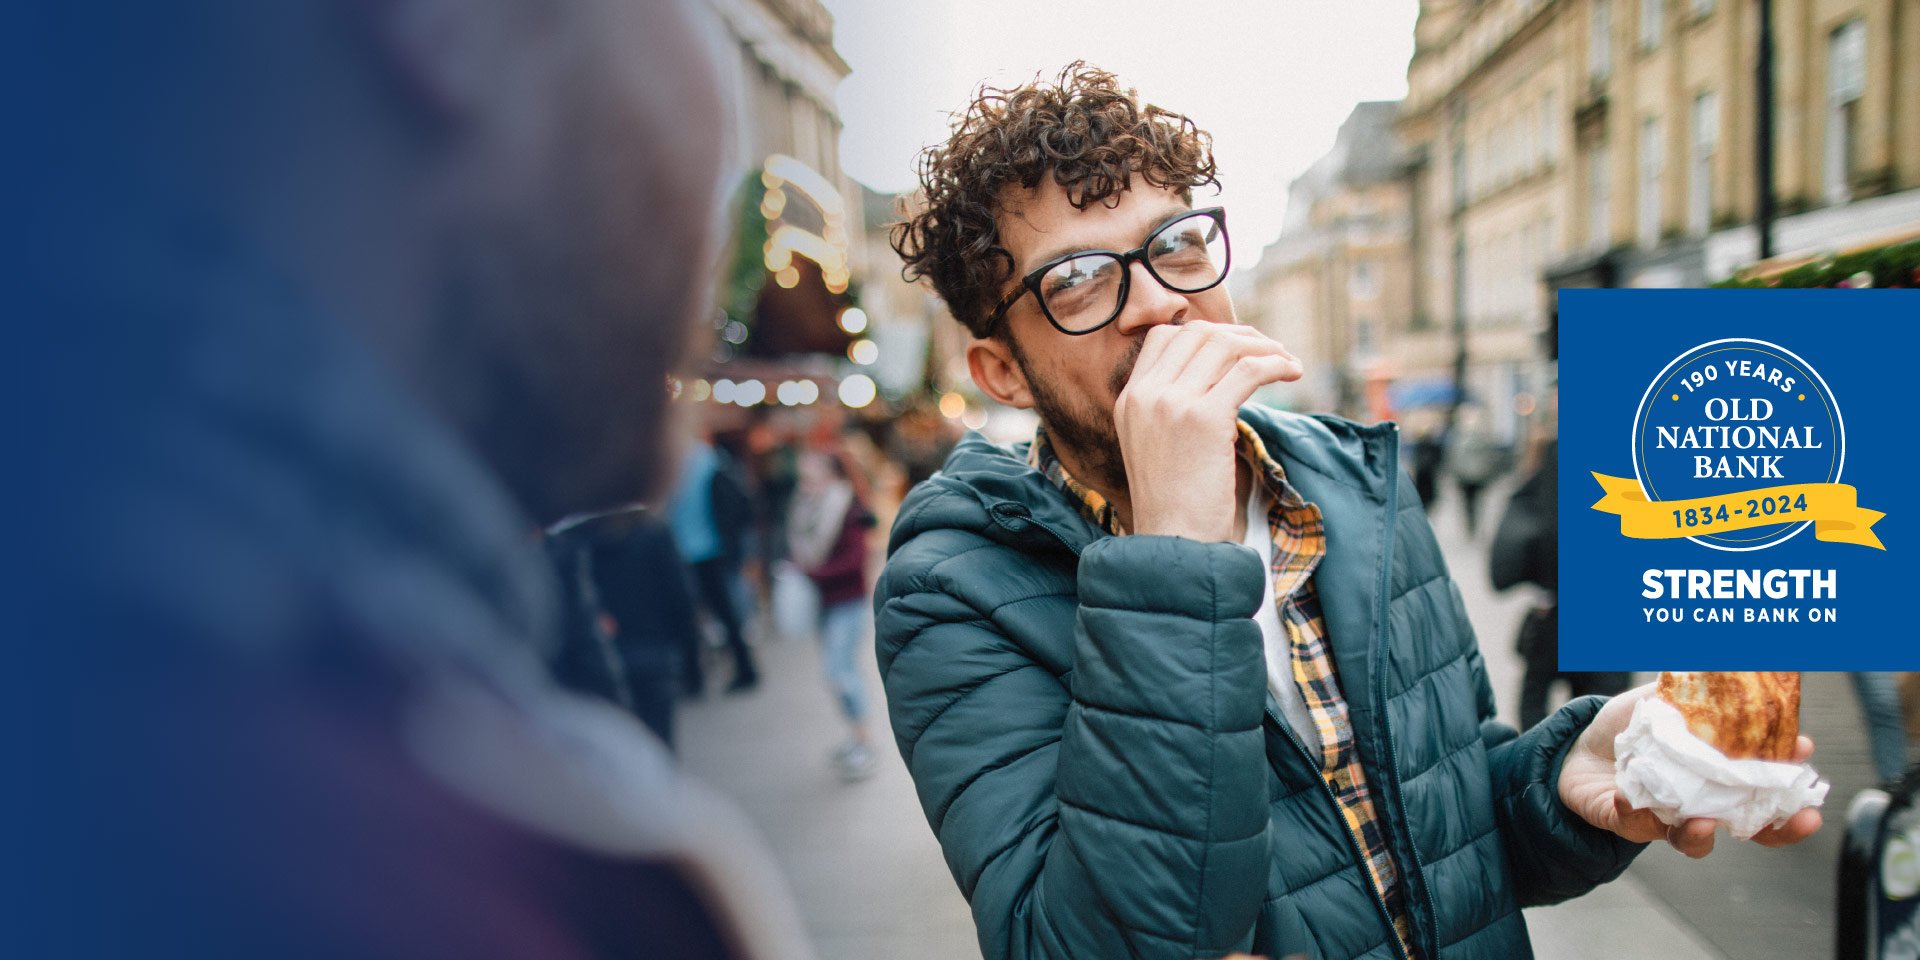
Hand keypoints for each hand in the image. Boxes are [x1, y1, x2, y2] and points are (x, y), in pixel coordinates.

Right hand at [1116, 321, 1302, 541]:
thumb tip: (1222, 376)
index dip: (1206, 333)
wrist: (1174, 542)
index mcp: (1130, 398)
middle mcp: (1146, 394)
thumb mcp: (1158, 445)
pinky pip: (1248, 370)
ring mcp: (1171, 403)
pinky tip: (1293, 372)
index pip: (1164, 337)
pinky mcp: (1203, 418)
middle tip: (1270, 350)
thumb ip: (1173, 408)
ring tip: (1287, 362)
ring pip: (1225, 346)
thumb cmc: (1177, 502)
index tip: (1237, 347)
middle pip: (1197, 334)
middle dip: (1241, 335)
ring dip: (1264, 347)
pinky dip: (1276, 364)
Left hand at [1556, 683, 1822, 857]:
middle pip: (1752, 828)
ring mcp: (1666, 817)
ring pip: (1693, 840)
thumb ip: (1696, 689)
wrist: (1578, 747)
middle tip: (1802, 819)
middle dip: (1781, 828)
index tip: (1805, 752)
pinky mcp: (1627, 823)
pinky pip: (1635, 826)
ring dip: (1701, 833)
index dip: (1792, 778)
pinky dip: (1633, 812)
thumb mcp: (1665, 699)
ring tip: (1703, 820)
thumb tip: (1730, 662)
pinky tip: (1626, 794)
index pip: (1768, 788)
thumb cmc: (1632, 726)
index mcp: (1719, 776)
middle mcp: (1701, 803)